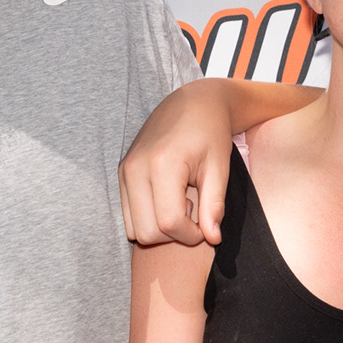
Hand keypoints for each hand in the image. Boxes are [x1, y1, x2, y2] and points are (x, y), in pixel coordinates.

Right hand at [121, 80, 237, 245]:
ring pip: (133, 229)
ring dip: (159, 229)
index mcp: (162, 164)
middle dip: (174, 234)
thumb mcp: (219, 168)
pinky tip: (168, 201)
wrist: (192, 103)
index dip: (191, 234)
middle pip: (147, 232)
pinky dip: (148, 219)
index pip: (169, 222)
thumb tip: (212, 239)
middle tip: (195, 212)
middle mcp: (136, 168)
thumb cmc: (211, 133)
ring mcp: (125, 171)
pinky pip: (128, 216)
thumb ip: (214, 205)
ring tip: (180, 205)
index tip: (207, 226)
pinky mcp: (122, 174)